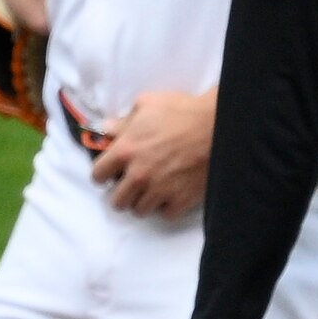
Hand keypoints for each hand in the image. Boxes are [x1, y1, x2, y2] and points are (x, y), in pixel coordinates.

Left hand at [91, 88, 210, 218]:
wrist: (219, 126)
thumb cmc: (183, 111)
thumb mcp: (147, 104)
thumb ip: (123, 121)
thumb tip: (107, 130)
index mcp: (126, 150)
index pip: (97, 175)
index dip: (103, 173)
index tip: (110, 173)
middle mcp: (138, 175)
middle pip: (117, 201)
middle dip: (122, 192)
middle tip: (132, 184)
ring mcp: (159, 191)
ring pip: (139, 211)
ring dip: (143, 201)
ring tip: (153, 189)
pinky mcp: (180, 200)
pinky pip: (165, 214)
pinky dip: (167, 206)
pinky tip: (171, 193)